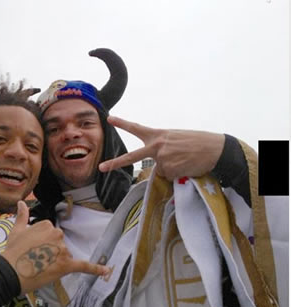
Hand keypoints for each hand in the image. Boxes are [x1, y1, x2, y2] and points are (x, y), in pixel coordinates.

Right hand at [0, 201, 108, 293]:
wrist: (10, 272)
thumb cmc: (12, 251)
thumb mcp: (16, 230)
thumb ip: (22, 215)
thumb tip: (21, 202)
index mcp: (47, 225)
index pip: (51, 233)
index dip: (42, 243)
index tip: (33, 249)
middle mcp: (57, 235)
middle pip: (59, 244)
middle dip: (50, 252)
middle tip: (35, 259)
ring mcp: (62, 250)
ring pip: (65, 255)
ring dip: (56, 262)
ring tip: (39, 267)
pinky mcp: (66, 266)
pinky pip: (84, 266)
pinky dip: (96, 269)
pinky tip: (106, 270)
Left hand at [98, 116, 224, 179]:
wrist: (215, 149)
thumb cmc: (197, 142)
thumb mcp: (176, 137)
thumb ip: (162, 146)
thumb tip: (156, 163)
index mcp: (158, 135)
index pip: (136, 128)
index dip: (122, 123)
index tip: (109, 119)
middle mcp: (157, 146)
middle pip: (132, 156)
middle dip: (115, 163)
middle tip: (101, 167)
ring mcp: (162, 158)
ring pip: (160, 170)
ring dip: (171, 168)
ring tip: (185, 160)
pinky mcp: (169, 169)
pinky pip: (169, 176)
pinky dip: (177, 174)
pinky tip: (186, 166)